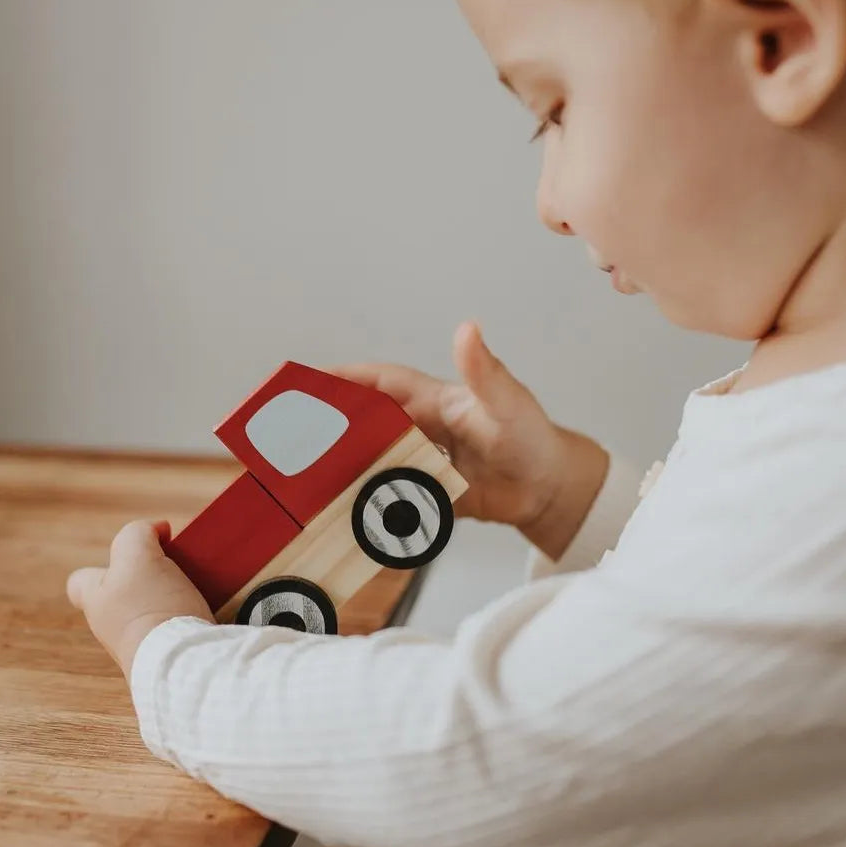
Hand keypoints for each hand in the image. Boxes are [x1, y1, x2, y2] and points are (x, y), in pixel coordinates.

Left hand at [67, 520, 214, 680]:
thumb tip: (155, 531)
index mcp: (96, 603)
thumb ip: (137, 534)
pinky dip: (190, 620)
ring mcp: (140, 647)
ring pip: (152, 614)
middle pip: (122, 596)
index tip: (138, 553)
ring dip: (173, 599)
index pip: (82, 582)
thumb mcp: (137, 553)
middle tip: (171, 568)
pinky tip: (207, 611)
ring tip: (196, 588)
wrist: (180, 662)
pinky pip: (176, 633)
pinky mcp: (168, 660)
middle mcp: (112, 628)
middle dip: (146, 580)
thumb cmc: (151, 608)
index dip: (103, 564)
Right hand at [335, 322, 609, 558]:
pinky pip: (394, 501)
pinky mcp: (430, 496)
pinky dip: (373, 507)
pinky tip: (351, 516)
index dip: (346, 379)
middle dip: (332, 425)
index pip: (381, 383)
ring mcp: (425, 464)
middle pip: (367, 424)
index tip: (309, 380)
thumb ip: (485, 372)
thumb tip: (468, 330)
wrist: (550, 490)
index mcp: (435, 402)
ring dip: (346, 470)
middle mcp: (423, 430)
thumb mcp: (508, 403)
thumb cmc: (533, 437)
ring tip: (311, 480)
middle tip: (294, 435)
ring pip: (375, 463)